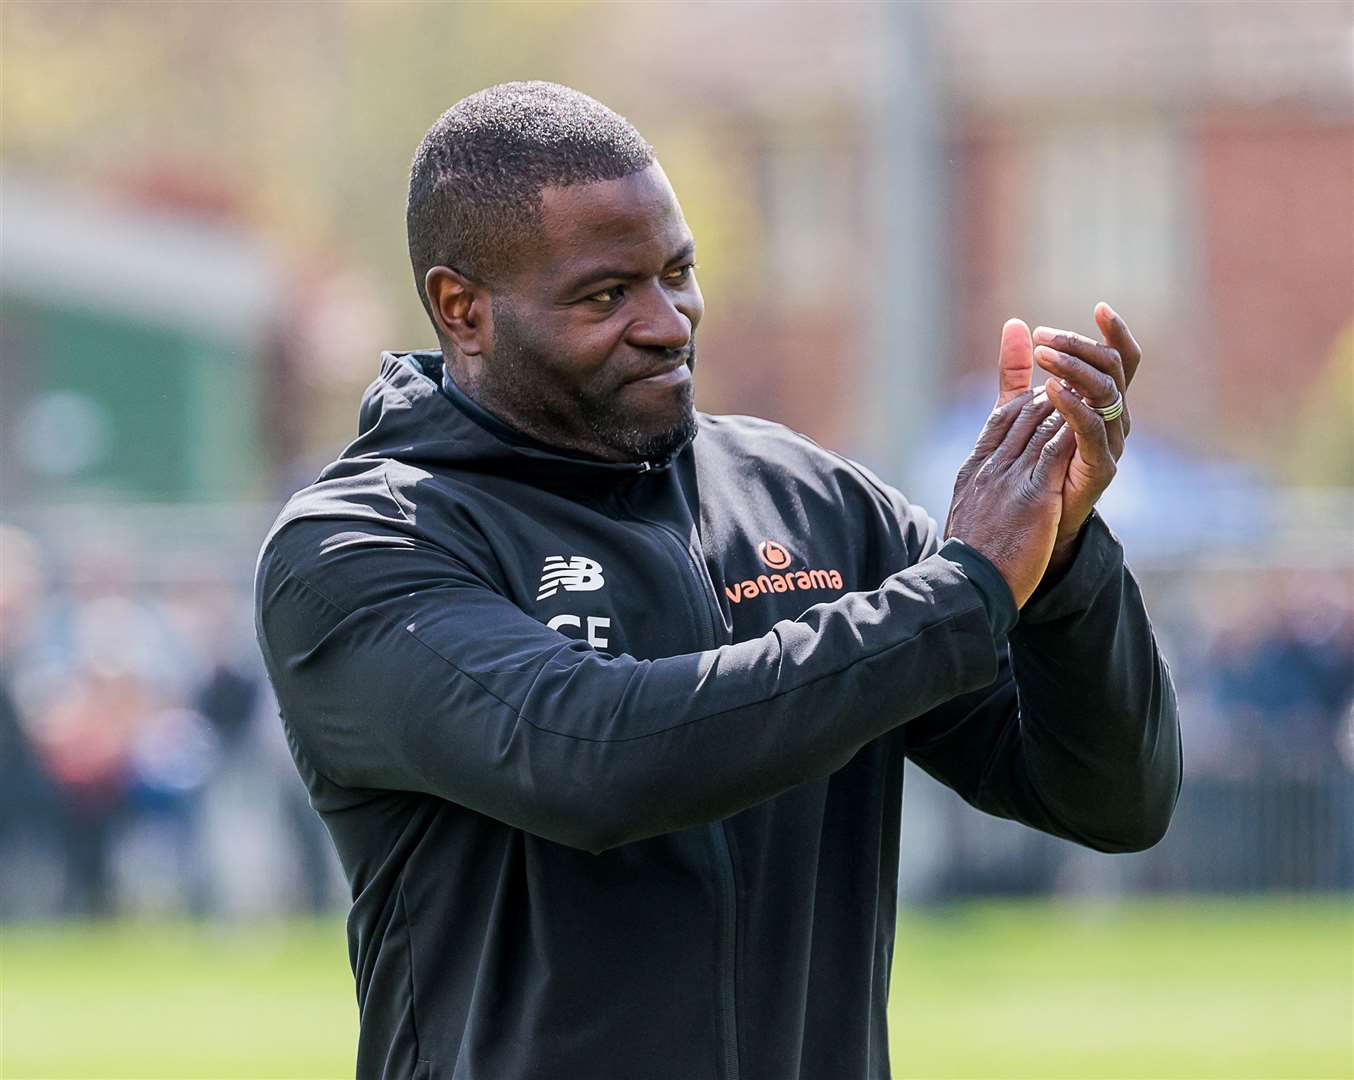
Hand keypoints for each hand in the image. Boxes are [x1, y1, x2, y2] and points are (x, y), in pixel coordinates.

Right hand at [944, 388, 1076, 607]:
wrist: (968, 584)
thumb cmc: (970, 560)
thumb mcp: (969, 515)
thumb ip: (980, 493)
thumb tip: (985, 487)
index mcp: (974, 469)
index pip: (1000, 419)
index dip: (1022, 396)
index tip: (1043, 385)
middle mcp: (990, 466)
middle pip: (1023, 414)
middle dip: (1051, 393)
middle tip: (1076, 379)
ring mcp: (1010, 478)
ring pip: (1042, 425)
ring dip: (1068, 403)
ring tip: (1090, 389)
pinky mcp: (1033, 495)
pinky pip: (1056, 450)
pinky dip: (1075, 429)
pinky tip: (1093, 418)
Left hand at [996, 304, 1142, 554]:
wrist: (1028, 524)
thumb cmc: (1027, 463)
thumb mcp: (1017, 408)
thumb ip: (1016, 370)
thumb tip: (1014, 323)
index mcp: (1101, 403)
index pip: (1120, 360)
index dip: (1116, 333)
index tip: (1099, 307)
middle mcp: (1114, 419)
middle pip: (1113, 369)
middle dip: (1080, 347)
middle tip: (1043, 340)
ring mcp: (1110, 443)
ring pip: (1106, 392)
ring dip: (1074, 368)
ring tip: (1043, 355)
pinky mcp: (1099, 467)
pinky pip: (1092, 429)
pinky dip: (1074, 405)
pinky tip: (1050, 389)